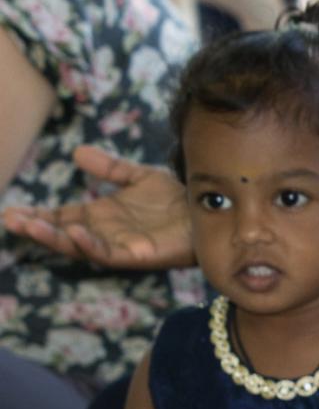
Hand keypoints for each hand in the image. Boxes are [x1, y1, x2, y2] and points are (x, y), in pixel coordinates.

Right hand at [0, 145, 193, 270]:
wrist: (208, 211)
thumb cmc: (177, 199)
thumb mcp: (138, 178)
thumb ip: (110, 168)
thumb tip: (77, 152)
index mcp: (101, 217)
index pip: (60, 217)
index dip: (37, 215)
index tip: (10, 211)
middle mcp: (105, 233)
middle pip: (62, 233)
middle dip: (36, 228)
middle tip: (10, 220)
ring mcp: (120, 245)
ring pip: (79, 246)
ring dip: (54, 237)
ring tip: (30, 226)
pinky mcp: (139, 255)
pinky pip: (109, 253)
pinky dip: (91, 244)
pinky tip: (77, 231)